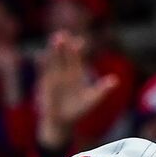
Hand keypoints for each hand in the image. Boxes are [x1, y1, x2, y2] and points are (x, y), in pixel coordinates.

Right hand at [34, 31, 117, 150]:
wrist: (61, 121)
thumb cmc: (78, 111)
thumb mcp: (92, 100)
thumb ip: (102, 90)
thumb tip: (116, 80)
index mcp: (77, 75)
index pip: (77, 59)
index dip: (78, 50)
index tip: (80, 41)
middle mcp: (65, 73)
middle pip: (64, 56)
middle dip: (64, 46)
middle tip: (64, 34)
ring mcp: (54, 77)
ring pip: (54, 61)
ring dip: (53, 51)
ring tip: (55, 40)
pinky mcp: (45, 84)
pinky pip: (43, 71)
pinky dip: (41, 64)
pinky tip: (39, 56)